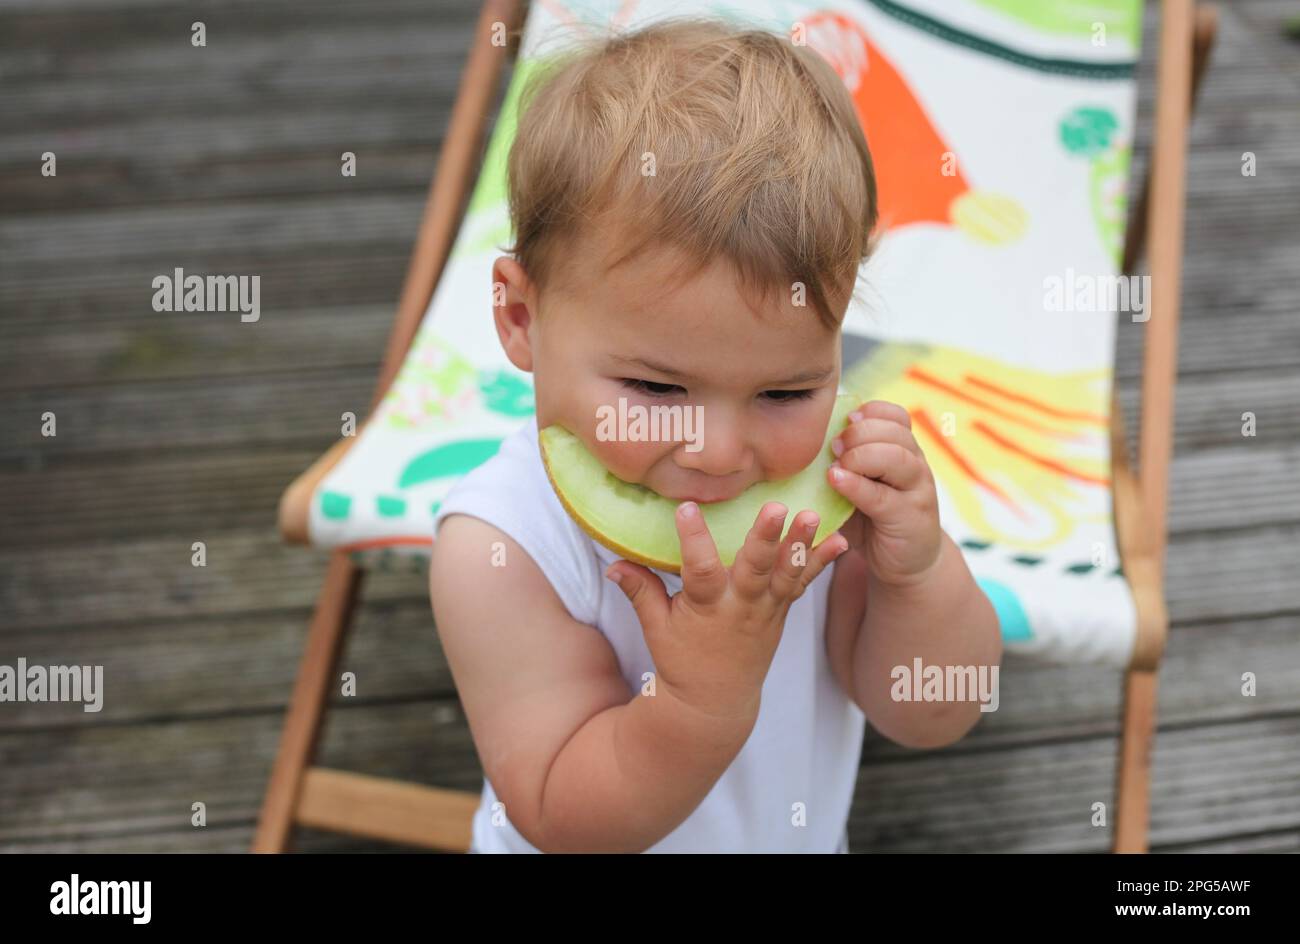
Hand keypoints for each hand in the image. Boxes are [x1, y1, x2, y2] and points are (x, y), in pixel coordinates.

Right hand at [605, 500, 847, 721]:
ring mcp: (766, 609)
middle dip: (766, 539)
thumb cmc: (681, 660)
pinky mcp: (782, 611)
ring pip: (786, 574)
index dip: (693, 540)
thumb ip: (639, 591)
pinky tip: (842, 540)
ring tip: (813, 515)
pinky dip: (822, 562)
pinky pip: (804, 583)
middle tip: (777, 508)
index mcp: (706, 608)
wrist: (716, 703)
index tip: (687, 508)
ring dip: (801, 544)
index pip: (698, 571)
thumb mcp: (655, 628)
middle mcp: (740, 607)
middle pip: (755, 570)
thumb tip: (612, 562)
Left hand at [827, 400, 942, 588]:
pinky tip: (835, 481)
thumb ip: (843, 464)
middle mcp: (916, 465)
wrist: (907, 563)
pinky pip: (882, 496)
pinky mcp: (910, 518)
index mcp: (905, 451)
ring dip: (859, 455)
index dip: (868, 413)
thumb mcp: (860, 485)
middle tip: (832, 447)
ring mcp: (917, 491)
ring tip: (834, 466)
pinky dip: (856, 485)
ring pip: (895, 458)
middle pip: (894, 432)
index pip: (896, 416)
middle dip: (858, 434)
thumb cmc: (874, 520)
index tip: (844, 423)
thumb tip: (799, 444)